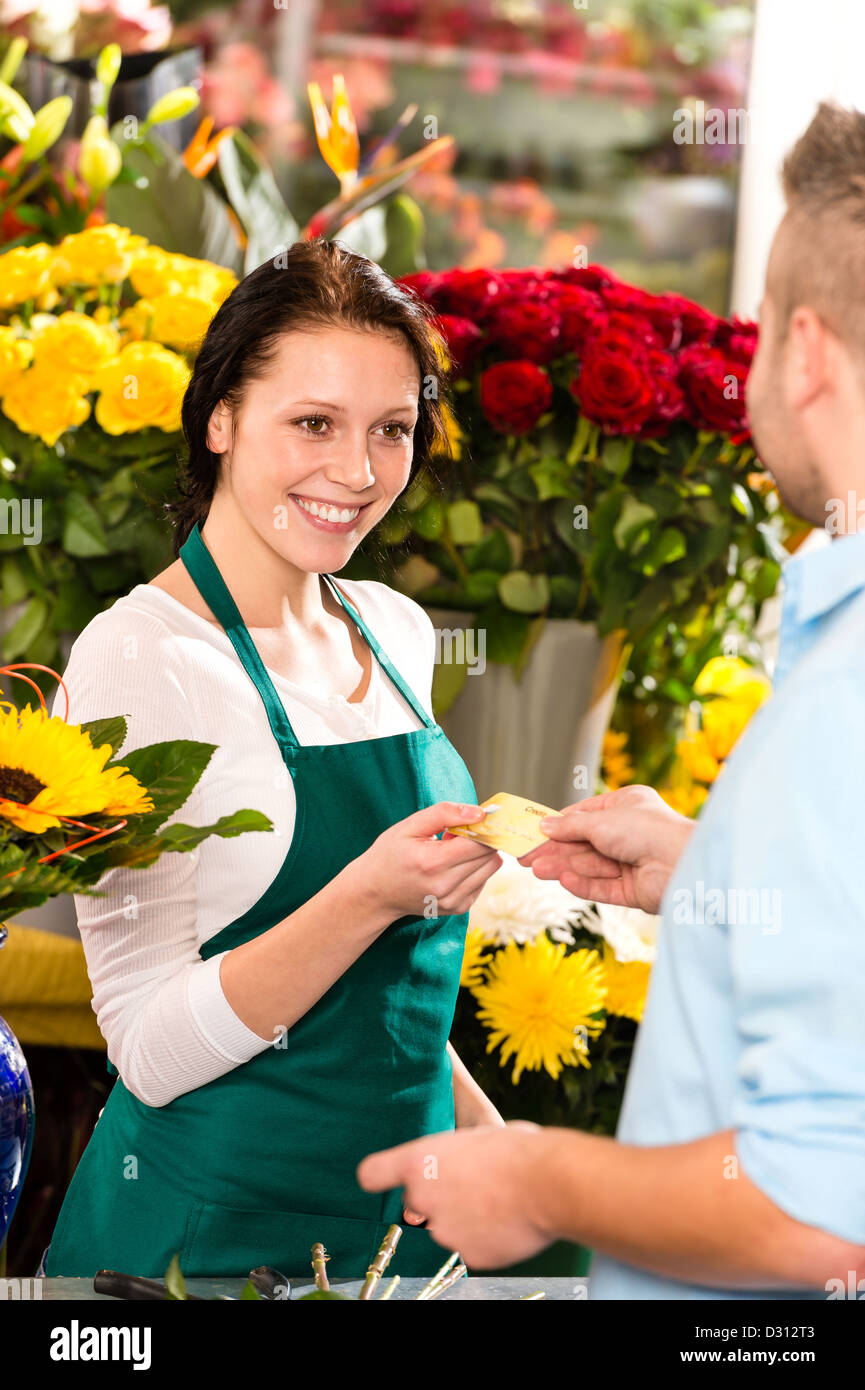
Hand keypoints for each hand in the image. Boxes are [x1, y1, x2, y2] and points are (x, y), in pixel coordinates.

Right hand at [348, 802, 502, 921]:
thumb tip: (479, 813)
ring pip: (491, 868)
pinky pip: (483, 881)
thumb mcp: (409, 826)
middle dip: (480, 839)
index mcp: (432, 863)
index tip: (474, 819)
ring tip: (452, 851)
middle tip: (456, 835)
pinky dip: (474, 869)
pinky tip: (452, 866)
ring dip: (479, 855)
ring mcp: (453, 901)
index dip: (482, 828)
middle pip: (489, 856)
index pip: (479, 843)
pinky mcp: (458, 908)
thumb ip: (444, 813)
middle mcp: (445, 886)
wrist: (375, 893)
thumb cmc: (390, 855)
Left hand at [358, 1121, 551, 1267]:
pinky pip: (472, 1245)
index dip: (381, 1175)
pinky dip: (486, 1237)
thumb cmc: (518, 1150)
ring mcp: (444, 1231)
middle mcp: (423, 1197)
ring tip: (499, 1198)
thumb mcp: (477, 1135)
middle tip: (475, 1182)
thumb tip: (462, 1162)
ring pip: (448, 1224)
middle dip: (440, 1194)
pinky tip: (507, 1220)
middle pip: (419, 1200)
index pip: (373, 1173)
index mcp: (419, 1160)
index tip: (384, 1178)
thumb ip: (455, 1154)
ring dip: (466, 1215)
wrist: (550, 1183)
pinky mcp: (469, 1255)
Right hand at [519, 784, 693, 915]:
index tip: (532, 834)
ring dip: (563, 866)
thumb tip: (545, 826)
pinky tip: (562, 880)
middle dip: (555, 850)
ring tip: (536, 869)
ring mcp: (632, 862)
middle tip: (525, 858)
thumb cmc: (647, 830)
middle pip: (584, 843)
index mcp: (627, 806)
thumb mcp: (600, 821)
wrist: (682, 864)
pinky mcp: (635, 889)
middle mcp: (630, 833)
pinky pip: (603, 886)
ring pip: (590, 865)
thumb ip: (570, 826)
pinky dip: (582, 883)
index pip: (585, 815)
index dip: (558, 825)